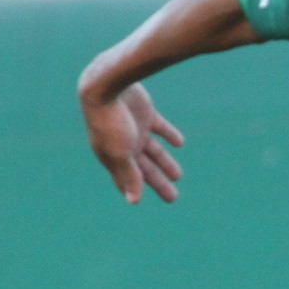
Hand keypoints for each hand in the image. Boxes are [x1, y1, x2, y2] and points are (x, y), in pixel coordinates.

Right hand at [82, 81, 185, 202]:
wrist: (108, 87)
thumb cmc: (110, 123)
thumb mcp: (121, 153)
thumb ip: (129, 176)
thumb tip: (134, 202)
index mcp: (113, 156)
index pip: (124, 179)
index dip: (131, 190)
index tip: (138, 202)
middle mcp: (124, 145)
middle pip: (144, 169)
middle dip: (158, 183)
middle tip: (173, 198)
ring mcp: (135, 129)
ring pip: (154, 151)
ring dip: (165, 163)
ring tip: (178, 176)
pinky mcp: (145, 115)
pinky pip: (160, 128)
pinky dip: (170, 135)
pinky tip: (179, 143)